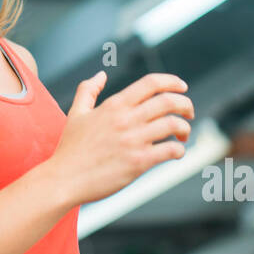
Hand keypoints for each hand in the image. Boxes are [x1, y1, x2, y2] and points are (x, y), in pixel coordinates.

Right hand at [51, 70, 194, 209]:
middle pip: (168, 102)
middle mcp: (126, 119)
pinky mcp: (138, 162)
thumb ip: (87, 90)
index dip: (172, 81)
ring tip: (183, 135)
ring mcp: (133, 141)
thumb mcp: (76, 113)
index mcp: (114, 105)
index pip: (151, 83)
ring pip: (173, 125)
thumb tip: (101, 75)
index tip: (182, 87)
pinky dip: (179, 150)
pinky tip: (175, 153)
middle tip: (189, 113)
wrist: (64, 179)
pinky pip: (170, 151)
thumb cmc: (70, 148)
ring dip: (184, 128)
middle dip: (185, 105)